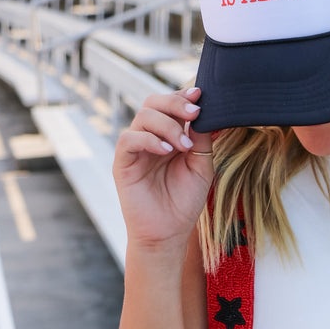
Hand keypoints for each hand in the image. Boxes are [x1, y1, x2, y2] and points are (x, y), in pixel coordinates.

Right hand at [112, 87, 214, 250]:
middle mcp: (150, 138)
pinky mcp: (122, 163)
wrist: (168, 233)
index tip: (201, 95)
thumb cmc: (184, 203)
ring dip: (168, 126)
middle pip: (153, 103)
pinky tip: (167, 151)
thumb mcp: (201, 167)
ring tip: (184, 146)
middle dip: (175, 103)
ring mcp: (135, 149)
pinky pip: (129, 139)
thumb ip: (202, 140)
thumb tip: (207, 113)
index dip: (183, 96)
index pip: (170, 106)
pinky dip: (149, 140)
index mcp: (168, 136)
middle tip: (195, 113)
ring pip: (143, 117)